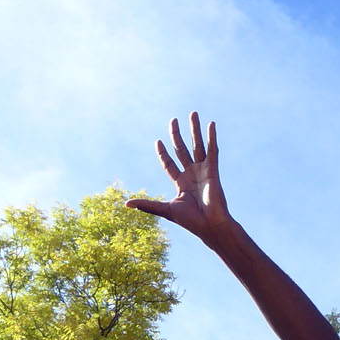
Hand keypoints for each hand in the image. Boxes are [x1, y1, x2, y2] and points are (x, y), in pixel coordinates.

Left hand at [125, 112, 230, 242]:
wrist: (210, 226)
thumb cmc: (190, 222)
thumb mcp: (165, 210)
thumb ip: (147, 205)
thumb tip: (126, 204)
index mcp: (180, 183)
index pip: (169, 163)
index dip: (163, 152)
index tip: (158, 140)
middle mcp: (191, 174)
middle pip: (182, 149)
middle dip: (177, 134)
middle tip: (173, 119)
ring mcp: (203, 171)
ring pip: (197, 145)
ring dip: (195, 129)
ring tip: (193, 113)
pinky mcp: (213, 170)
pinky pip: (212, 150)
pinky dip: (211, 137)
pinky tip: (211, 124)